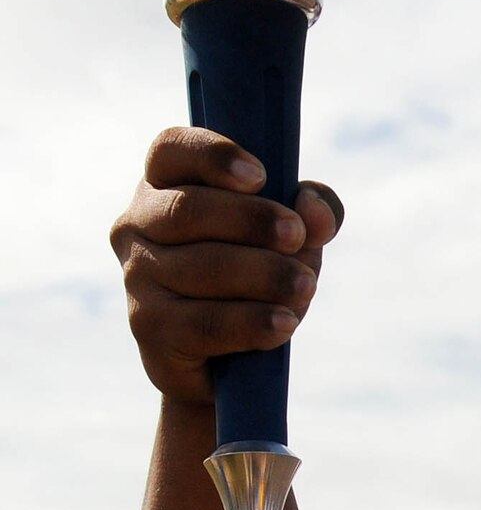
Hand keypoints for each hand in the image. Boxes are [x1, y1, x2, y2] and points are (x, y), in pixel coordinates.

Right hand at [110, 127, 343, 405]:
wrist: (230, 359)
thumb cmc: (258, 276)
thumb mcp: (294, 237)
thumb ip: (315, 213)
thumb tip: (312, 208)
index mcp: (165, 185)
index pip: (170, 149)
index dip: (212, 156)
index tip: (260, 176)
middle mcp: (137, 226)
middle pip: (189, 210)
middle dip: (252, 221)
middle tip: (296, 236)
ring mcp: (136, 278)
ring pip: (201, 268)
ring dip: (263, 274)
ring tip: (304, 285)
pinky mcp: (149, 329)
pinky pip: (204, 323)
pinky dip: (251, 322)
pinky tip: (284, 322)